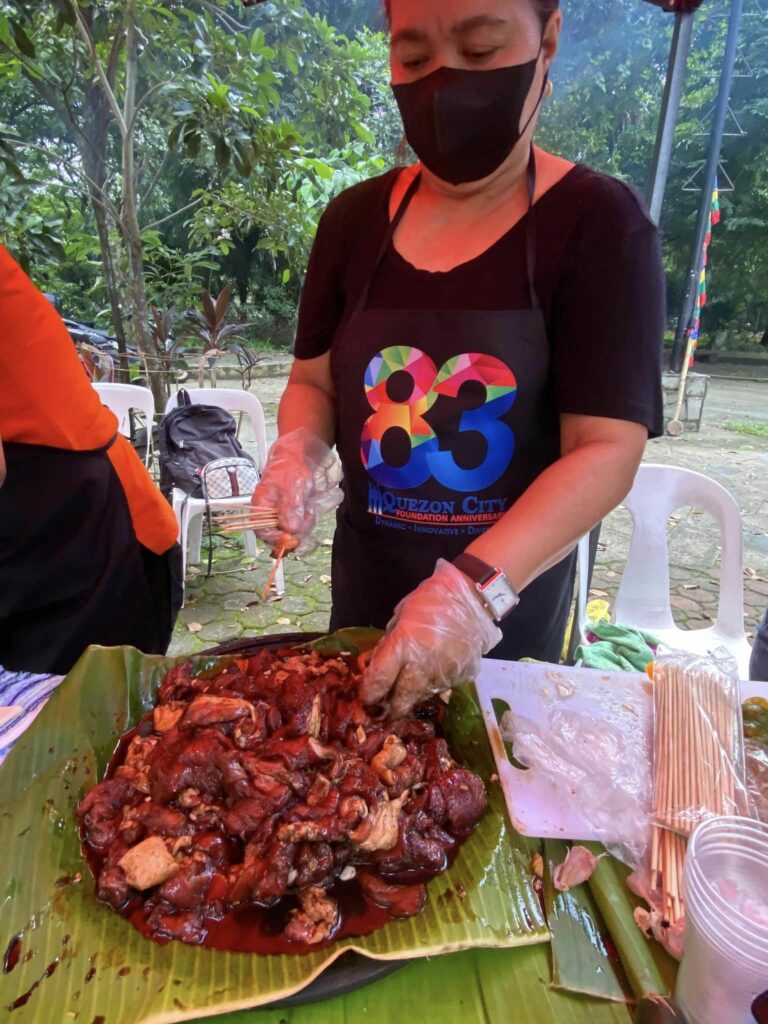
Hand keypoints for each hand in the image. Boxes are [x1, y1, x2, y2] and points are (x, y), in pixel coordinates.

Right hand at [250, 428, 341, 555]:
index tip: (290, 536)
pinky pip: (299, 526)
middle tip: (306, 517)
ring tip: (308, 508)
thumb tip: (290, 529)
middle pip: (277, 535)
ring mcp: (279, 515)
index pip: (261, 531)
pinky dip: (307, 520)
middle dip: (294, 530)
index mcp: (260, 506)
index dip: (275, 538)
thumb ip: (289, 509)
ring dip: (303, 524)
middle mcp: (267, 514)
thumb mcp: (291, 488)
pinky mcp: (290, 515)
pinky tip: (309, 508)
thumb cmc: (290, 469)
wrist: (299, 459)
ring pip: (291, 532)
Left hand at [361, 560, 502, 717]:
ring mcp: (444, 674)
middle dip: (390, 708)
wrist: (473, 596)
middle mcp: (422, 665)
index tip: (366, 698)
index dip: (369, 693)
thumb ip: (390, 642)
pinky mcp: (461, 676)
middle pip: (401, 701)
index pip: (379, 680)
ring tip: (409, 687)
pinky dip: (433, 684)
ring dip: (412, 695)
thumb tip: (378, 664)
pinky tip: (432, 671)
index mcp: (403, 645)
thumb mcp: (402, 615)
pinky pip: (441, 687)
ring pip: (421, 696)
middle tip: (384, 708)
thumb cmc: (432, 600)